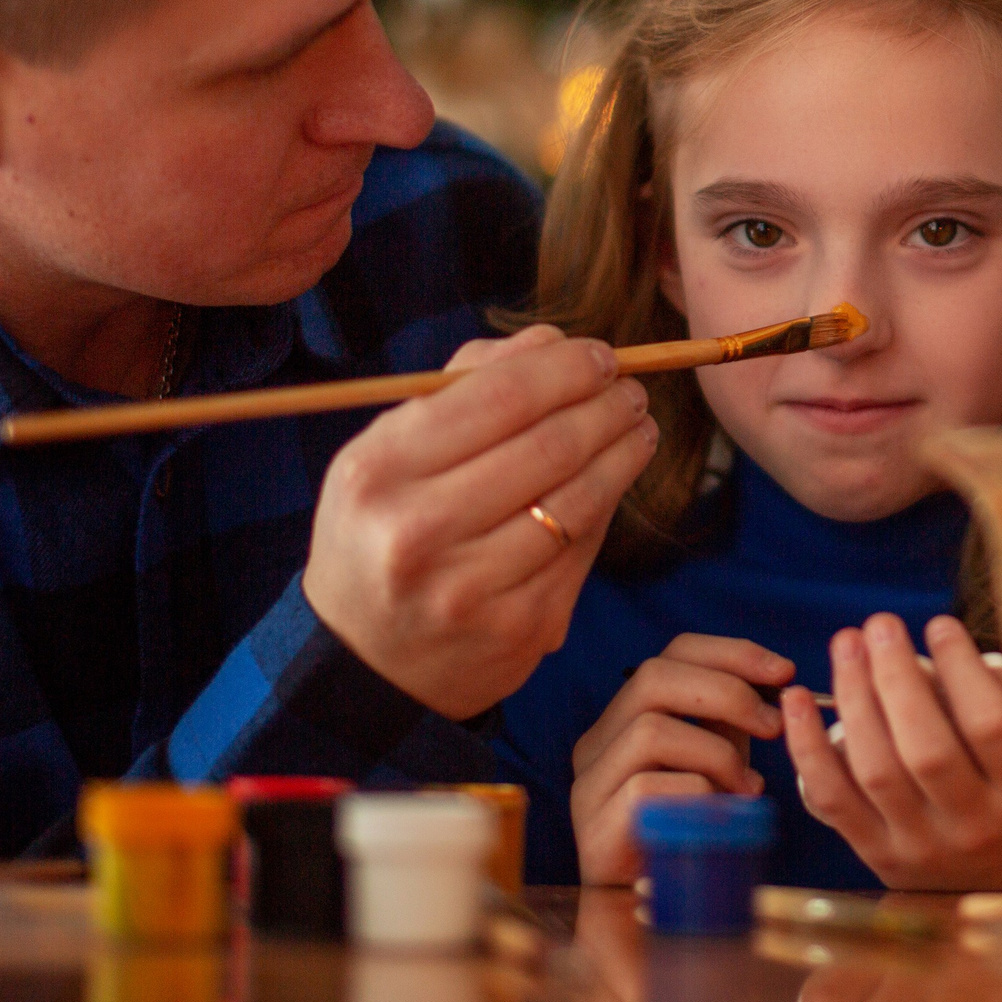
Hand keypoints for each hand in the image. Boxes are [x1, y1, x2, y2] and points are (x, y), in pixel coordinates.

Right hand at [302, 325, 656, 719]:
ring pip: (580, 499)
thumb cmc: (383, 531)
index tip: (600, 355)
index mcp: (380, 471)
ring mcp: (471, 588)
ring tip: (637, 427)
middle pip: (550, 445)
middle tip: (631, 390)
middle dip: (607, 406)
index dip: (567, 368)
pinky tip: (614, 481)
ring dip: (623, 452)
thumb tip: (554, 339)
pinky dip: (607, 506)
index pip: (501, 395)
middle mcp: (419, 531)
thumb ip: (466, 385)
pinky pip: (583, 549)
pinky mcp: (518, 628)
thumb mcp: (389, 453)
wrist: (364, 662)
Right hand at [569, 633, 792, 884]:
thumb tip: (780, 684)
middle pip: (654, 678)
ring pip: (651, 730)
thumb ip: (735, 721)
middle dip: (728, 693)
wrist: (651, 905)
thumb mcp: (716, 760)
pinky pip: (648, 788)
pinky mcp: (594, 826)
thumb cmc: (689, 824)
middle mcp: (598, 740)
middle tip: (773, 726)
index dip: (731, 653)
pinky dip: (698, 795)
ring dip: (716, 754)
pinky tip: (720, 816)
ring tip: (747, 788)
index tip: (784, 670)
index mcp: (625, 715)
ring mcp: (589, 782)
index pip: (672, 653)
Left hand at [783, 613, 1001, 892]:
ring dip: (853, 698)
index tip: (938, 624)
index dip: (961, 668)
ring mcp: (923, 849)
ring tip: (847, 645)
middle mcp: (977, 828)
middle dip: (896, 678)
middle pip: (926, 748)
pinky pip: (832, 799)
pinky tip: (795, 700)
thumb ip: (992, 701)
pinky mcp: (879, 858)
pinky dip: (808, 747)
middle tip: (880, 625)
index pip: (990, 726)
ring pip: (876, 769)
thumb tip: (932, 651)